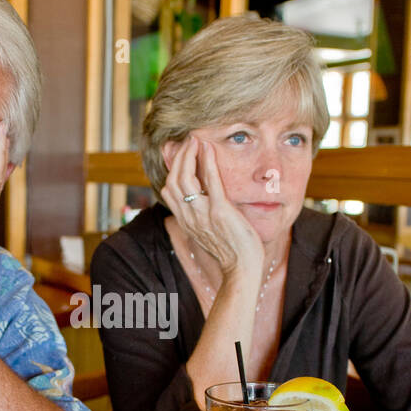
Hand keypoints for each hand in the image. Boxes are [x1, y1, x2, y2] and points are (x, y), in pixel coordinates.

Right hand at [161, 136, 262, 278]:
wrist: (242, 269)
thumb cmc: (231, 250)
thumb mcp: (209, 231)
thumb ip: (202, 215)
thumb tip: (204, 197)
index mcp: (185, 220)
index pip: (168, 189)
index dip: (170, 168)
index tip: (178, 153)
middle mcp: (190, 216)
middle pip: (173, 180)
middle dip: (178, 156)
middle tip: (188, 140)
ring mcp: (203, 214)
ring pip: (185, 178)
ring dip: (189, 154)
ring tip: (196, 140)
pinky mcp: (220, 212)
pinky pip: (210, 182)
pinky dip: (207, 161)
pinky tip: (208, 148)